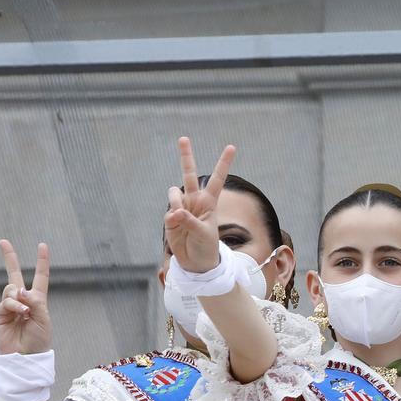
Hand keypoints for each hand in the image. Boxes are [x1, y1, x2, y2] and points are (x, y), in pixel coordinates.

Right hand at [0, 240, 51, 355]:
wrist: (24, 357)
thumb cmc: (38, 340)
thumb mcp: (44, 319)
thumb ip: (34, 302)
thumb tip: (20, 289)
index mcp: (38, 300)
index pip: (40, 277)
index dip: (41, 261)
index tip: (42, 245)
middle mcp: (23, 300)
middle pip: (14, 275)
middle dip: (9, 258)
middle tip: (3, 241)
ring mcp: (10, 306)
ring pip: (11, 288)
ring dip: (19, 297)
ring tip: (25, 312)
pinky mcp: (0, 313)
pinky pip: (6, 301)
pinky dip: (14, 305)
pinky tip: (20, 313)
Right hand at [165, 137, 234, 274]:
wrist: (195, 262)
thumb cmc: (206, 247)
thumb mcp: (203, 234)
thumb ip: (190, 221)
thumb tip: (176, 211)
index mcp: (210, 202)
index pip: (218, 178)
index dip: (223, 163)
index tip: (231, 146)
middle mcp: (195, 201)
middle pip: (190, 174)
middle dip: (186, 156)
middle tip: (183, 138)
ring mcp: (182, 207)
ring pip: (174, 192)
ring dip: (176, 202)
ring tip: (181, 217)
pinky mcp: (170, 216)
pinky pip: (169, 210)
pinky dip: (172, 217)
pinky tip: (176, 225)